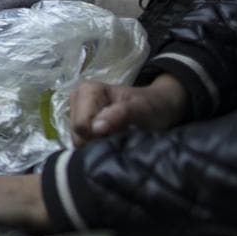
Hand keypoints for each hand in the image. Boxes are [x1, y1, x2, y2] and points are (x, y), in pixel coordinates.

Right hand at [70, 73, 189, 145]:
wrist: (159, 107)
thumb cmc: (151, 106)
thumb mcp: (141, 108)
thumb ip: (119, 115)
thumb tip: (96, 129)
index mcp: (87, 90)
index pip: (81, 126)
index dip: (99, 136)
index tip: (120, 132)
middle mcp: (77, 99)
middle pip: (77, 134)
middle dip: (98, 140)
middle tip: (121, 135)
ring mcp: (78, 112)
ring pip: (79, 140)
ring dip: (99, 144)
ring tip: (118, 136)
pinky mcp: (82, 124)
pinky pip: (83, 142)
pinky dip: (98, 145)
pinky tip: (111, 139)